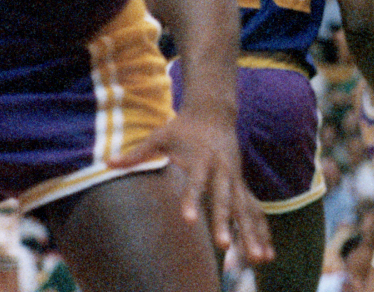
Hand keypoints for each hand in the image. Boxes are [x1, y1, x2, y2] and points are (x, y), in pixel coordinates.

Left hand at [110, 109, 273, 264]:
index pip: (197, 182)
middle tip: (224, 245)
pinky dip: (260, 230)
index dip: (192, 200)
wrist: (215, 113)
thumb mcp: (160, 136)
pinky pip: (253, 211)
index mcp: (203, 159)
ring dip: (252, 233)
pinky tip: (266, 254)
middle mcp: (224, 170)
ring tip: (259, 259)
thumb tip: (107, 163)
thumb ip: (137, 153)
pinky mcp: (240, 185)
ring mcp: (236, 178)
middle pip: (226, 199)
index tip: (188, 220)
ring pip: (246, 208)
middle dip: (225, 222)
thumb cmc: (183, 128)